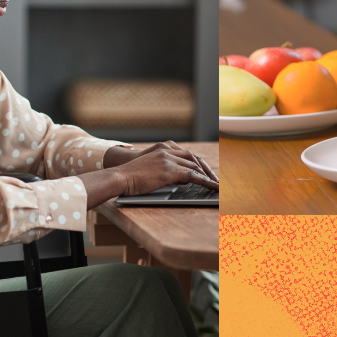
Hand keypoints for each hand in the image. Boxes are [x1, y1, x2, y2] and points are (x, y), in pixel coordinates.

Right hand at [82, 142, 217, 207]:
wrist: (119, 177)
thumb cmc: (130, 177)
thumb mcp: (150, 170)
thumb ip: (165, 171)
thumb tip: (182, 179)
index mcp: (163, 149)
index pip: (187, 154)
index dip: (199, 164)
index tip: (206, 172)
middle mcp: (168, 152)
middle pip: (194, 159)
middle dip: (207, 170)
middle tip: (215, 180)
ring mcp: (168, 160)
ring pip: (195, 166)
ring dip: (208, 176)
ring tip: (216, 186)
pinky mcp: (169, 171)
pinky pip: (193, 176)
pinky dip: (205, 181)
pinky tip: (212, 187)